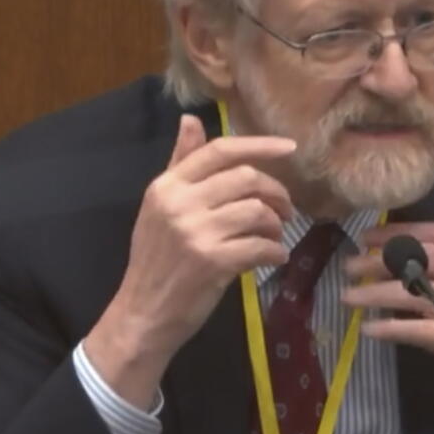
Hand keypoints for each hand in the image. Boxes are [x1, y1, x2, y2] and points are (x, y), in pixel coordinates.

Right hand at [84, 113, 295, 407]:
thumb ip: (180, 163)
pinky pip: (261, 246)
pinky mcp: (212, 262)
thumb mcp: (160, 207)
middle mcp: (179, 203)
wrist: (143, 314)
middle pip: (246, 178)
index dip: (260, 144)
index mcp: (167, 186)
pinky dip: (276, 252)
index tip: (290, 148)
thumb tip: (191, 119)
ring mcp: (196, 233)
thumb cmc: (156, 260)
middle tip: (285, 210)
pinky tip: (275, 258)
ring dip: (277, 225)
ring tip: (274, 237)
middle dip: (276, 192)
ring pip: (257, 211)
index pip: (220, 150)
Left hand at [341, 191, 433, 424]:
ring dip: (375, 294)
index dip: (398, 233)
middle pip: (423, 258)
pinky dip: (392, 328)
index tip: (368, 237)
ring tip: (348, 297)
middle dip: (380, 260)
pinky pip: (421, 330)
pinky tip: (370, 329)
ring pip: (416, 292)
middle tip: (350, 264)